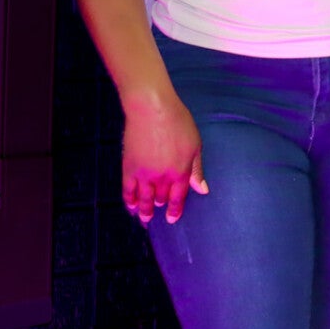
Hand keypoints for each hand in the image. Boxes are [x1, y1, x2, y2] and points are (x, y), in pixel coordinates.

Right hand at [121, 92, 208, 223]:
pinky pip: (127, 189)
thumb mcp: (195, 146)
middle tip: (155, 216)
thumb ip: (196, 170)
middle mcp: (162, 177)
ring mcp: (144, 173)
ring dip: (143, 210)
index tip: (172, 219)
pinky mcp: (129, 166)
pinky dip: (129, 199)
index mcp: (180, 172)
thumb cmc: (178, 123)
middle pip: (160, 197)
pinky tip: (130, 205)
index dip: (175, 209)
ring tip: (143, 219)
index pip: (178, 196)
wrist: (152, 109)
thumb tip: (201, 190)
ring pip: (143, 197)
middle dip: (158, 207)